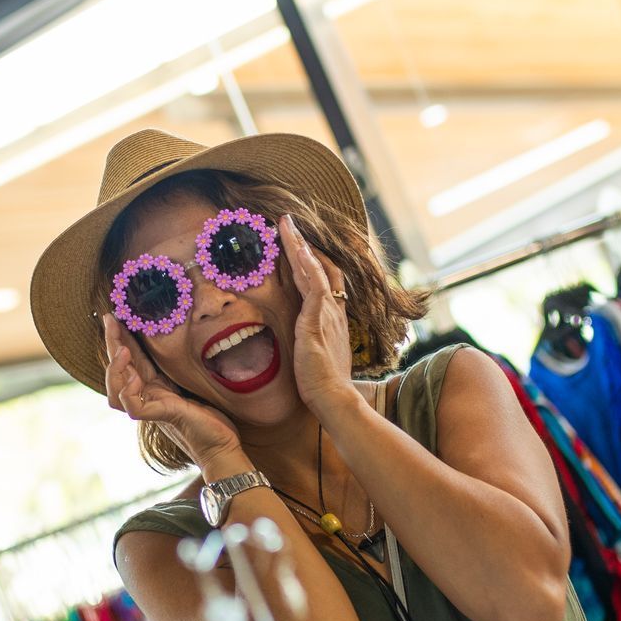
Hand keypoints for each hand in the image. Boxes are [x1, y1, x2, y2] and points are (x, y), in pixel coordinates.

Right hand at [102, 314, 241, 468]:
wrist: (223, 445)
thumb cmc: (212, 417)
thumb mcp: (194, 381)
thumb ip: (179, 366)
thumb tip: (175, 336)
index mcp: (154, 387)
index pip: (129, 360)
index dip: (120, 339)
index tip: (114, 316)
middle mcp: (148, 398)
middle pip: (117, 373)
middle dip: (112, 345)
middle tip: (110, 320)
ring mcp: (153, 409)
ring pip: (116, 393)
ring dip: (115, 370)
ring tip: (122, 350)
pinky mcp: (162, 417)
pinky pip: (133, 408)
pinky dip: (129, 393)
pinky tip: (134, 378)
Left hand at [280, 215, 359, 417]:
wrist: (333, 397)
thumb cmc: (323, 383)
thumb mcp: (318, 355)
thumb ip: (314, 341)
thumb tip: (307, 339)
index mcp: (332, 317)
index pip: (324, 280)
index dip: (312, 260)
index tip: (298, 244)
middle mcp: (333, 310)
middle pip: (321, 267)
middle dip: (304, 243)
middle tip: (288, 223)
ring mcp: (327, 313)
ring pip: (316, 269)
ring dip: (300, 245)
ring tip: (286, 224)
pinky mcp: (318, 320)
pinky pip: (316, 285)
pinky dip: (309, 265)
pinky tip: (299, 249)